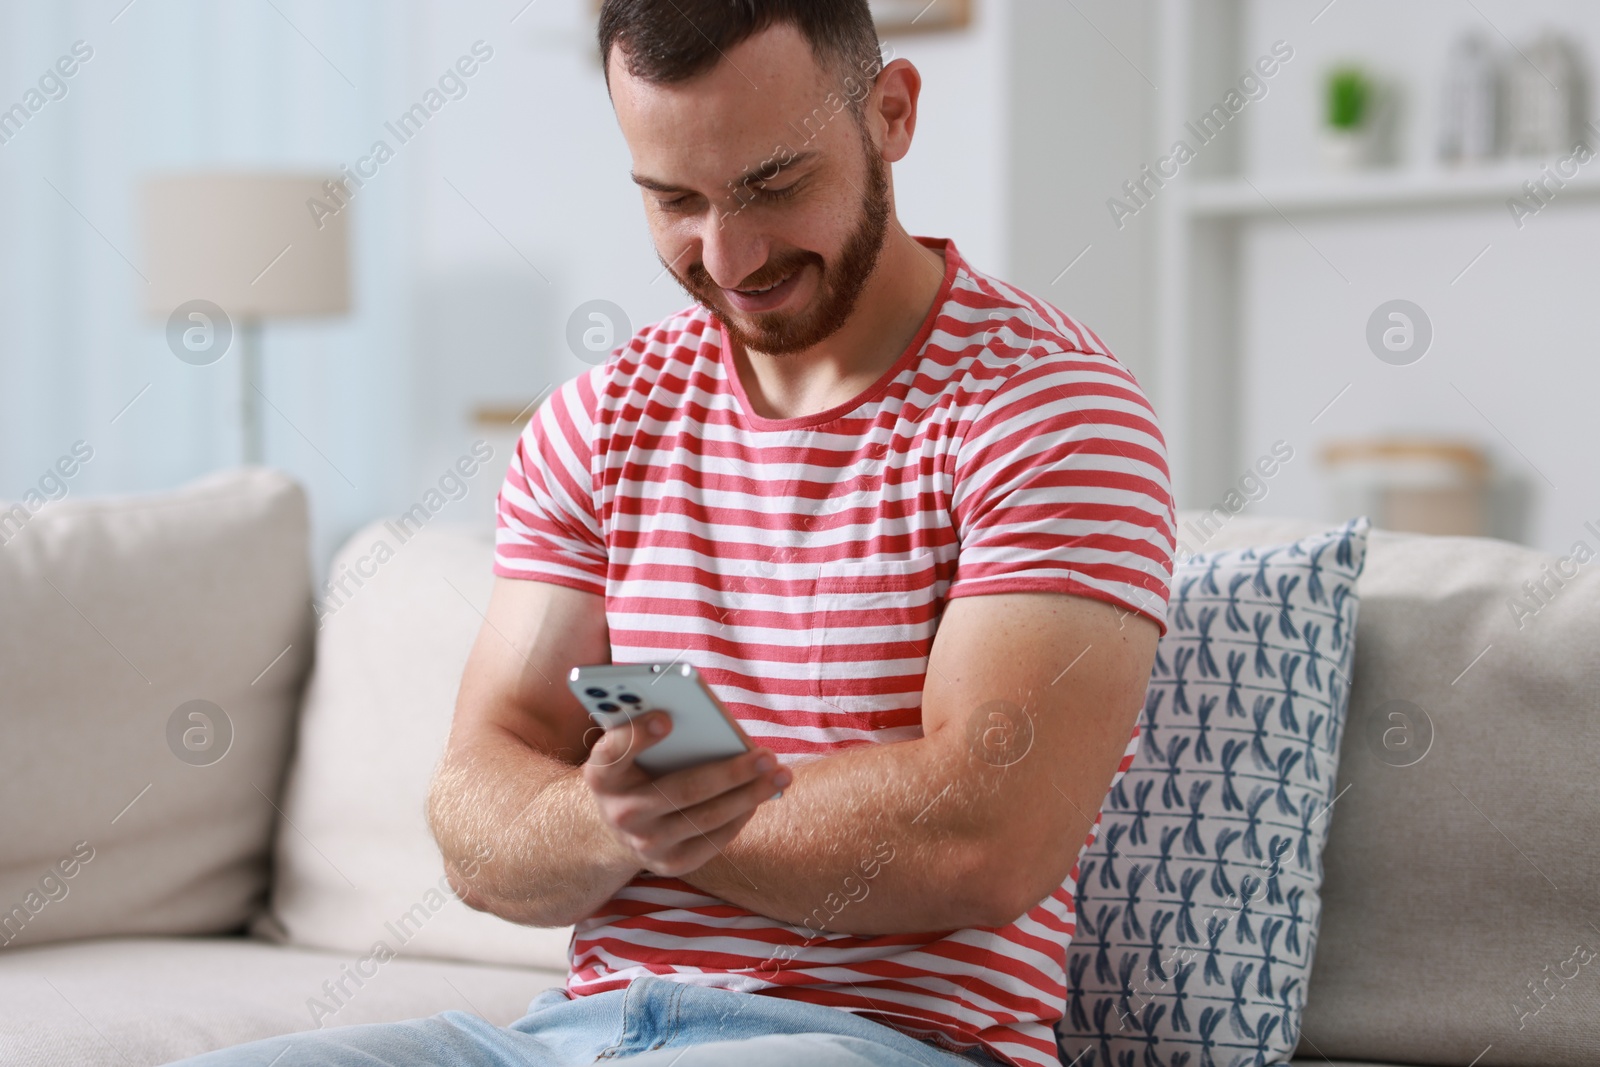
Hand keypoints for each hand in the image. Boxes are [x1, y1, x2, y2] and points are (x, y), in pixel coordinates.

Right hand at [581, 710, 791, 877]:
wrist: (621, 827)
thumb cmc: (636, 770)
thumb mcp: (630, 749)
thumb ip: (651, 727)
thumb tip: (708, 720)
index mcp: (602, 774)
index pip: (613, 753)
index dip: (637, 736)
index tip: (666, 718)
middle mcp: (619, 813)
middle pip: (682, 790)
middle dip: (730, 772)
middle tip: (766, 754)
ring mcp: (644, 844)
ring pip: (706, 817)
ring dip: (749, 795)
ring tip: (780, 774)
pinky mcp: (670, 864)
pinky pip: (714, 839)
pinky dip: (741, 815)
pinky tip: (761, 796)